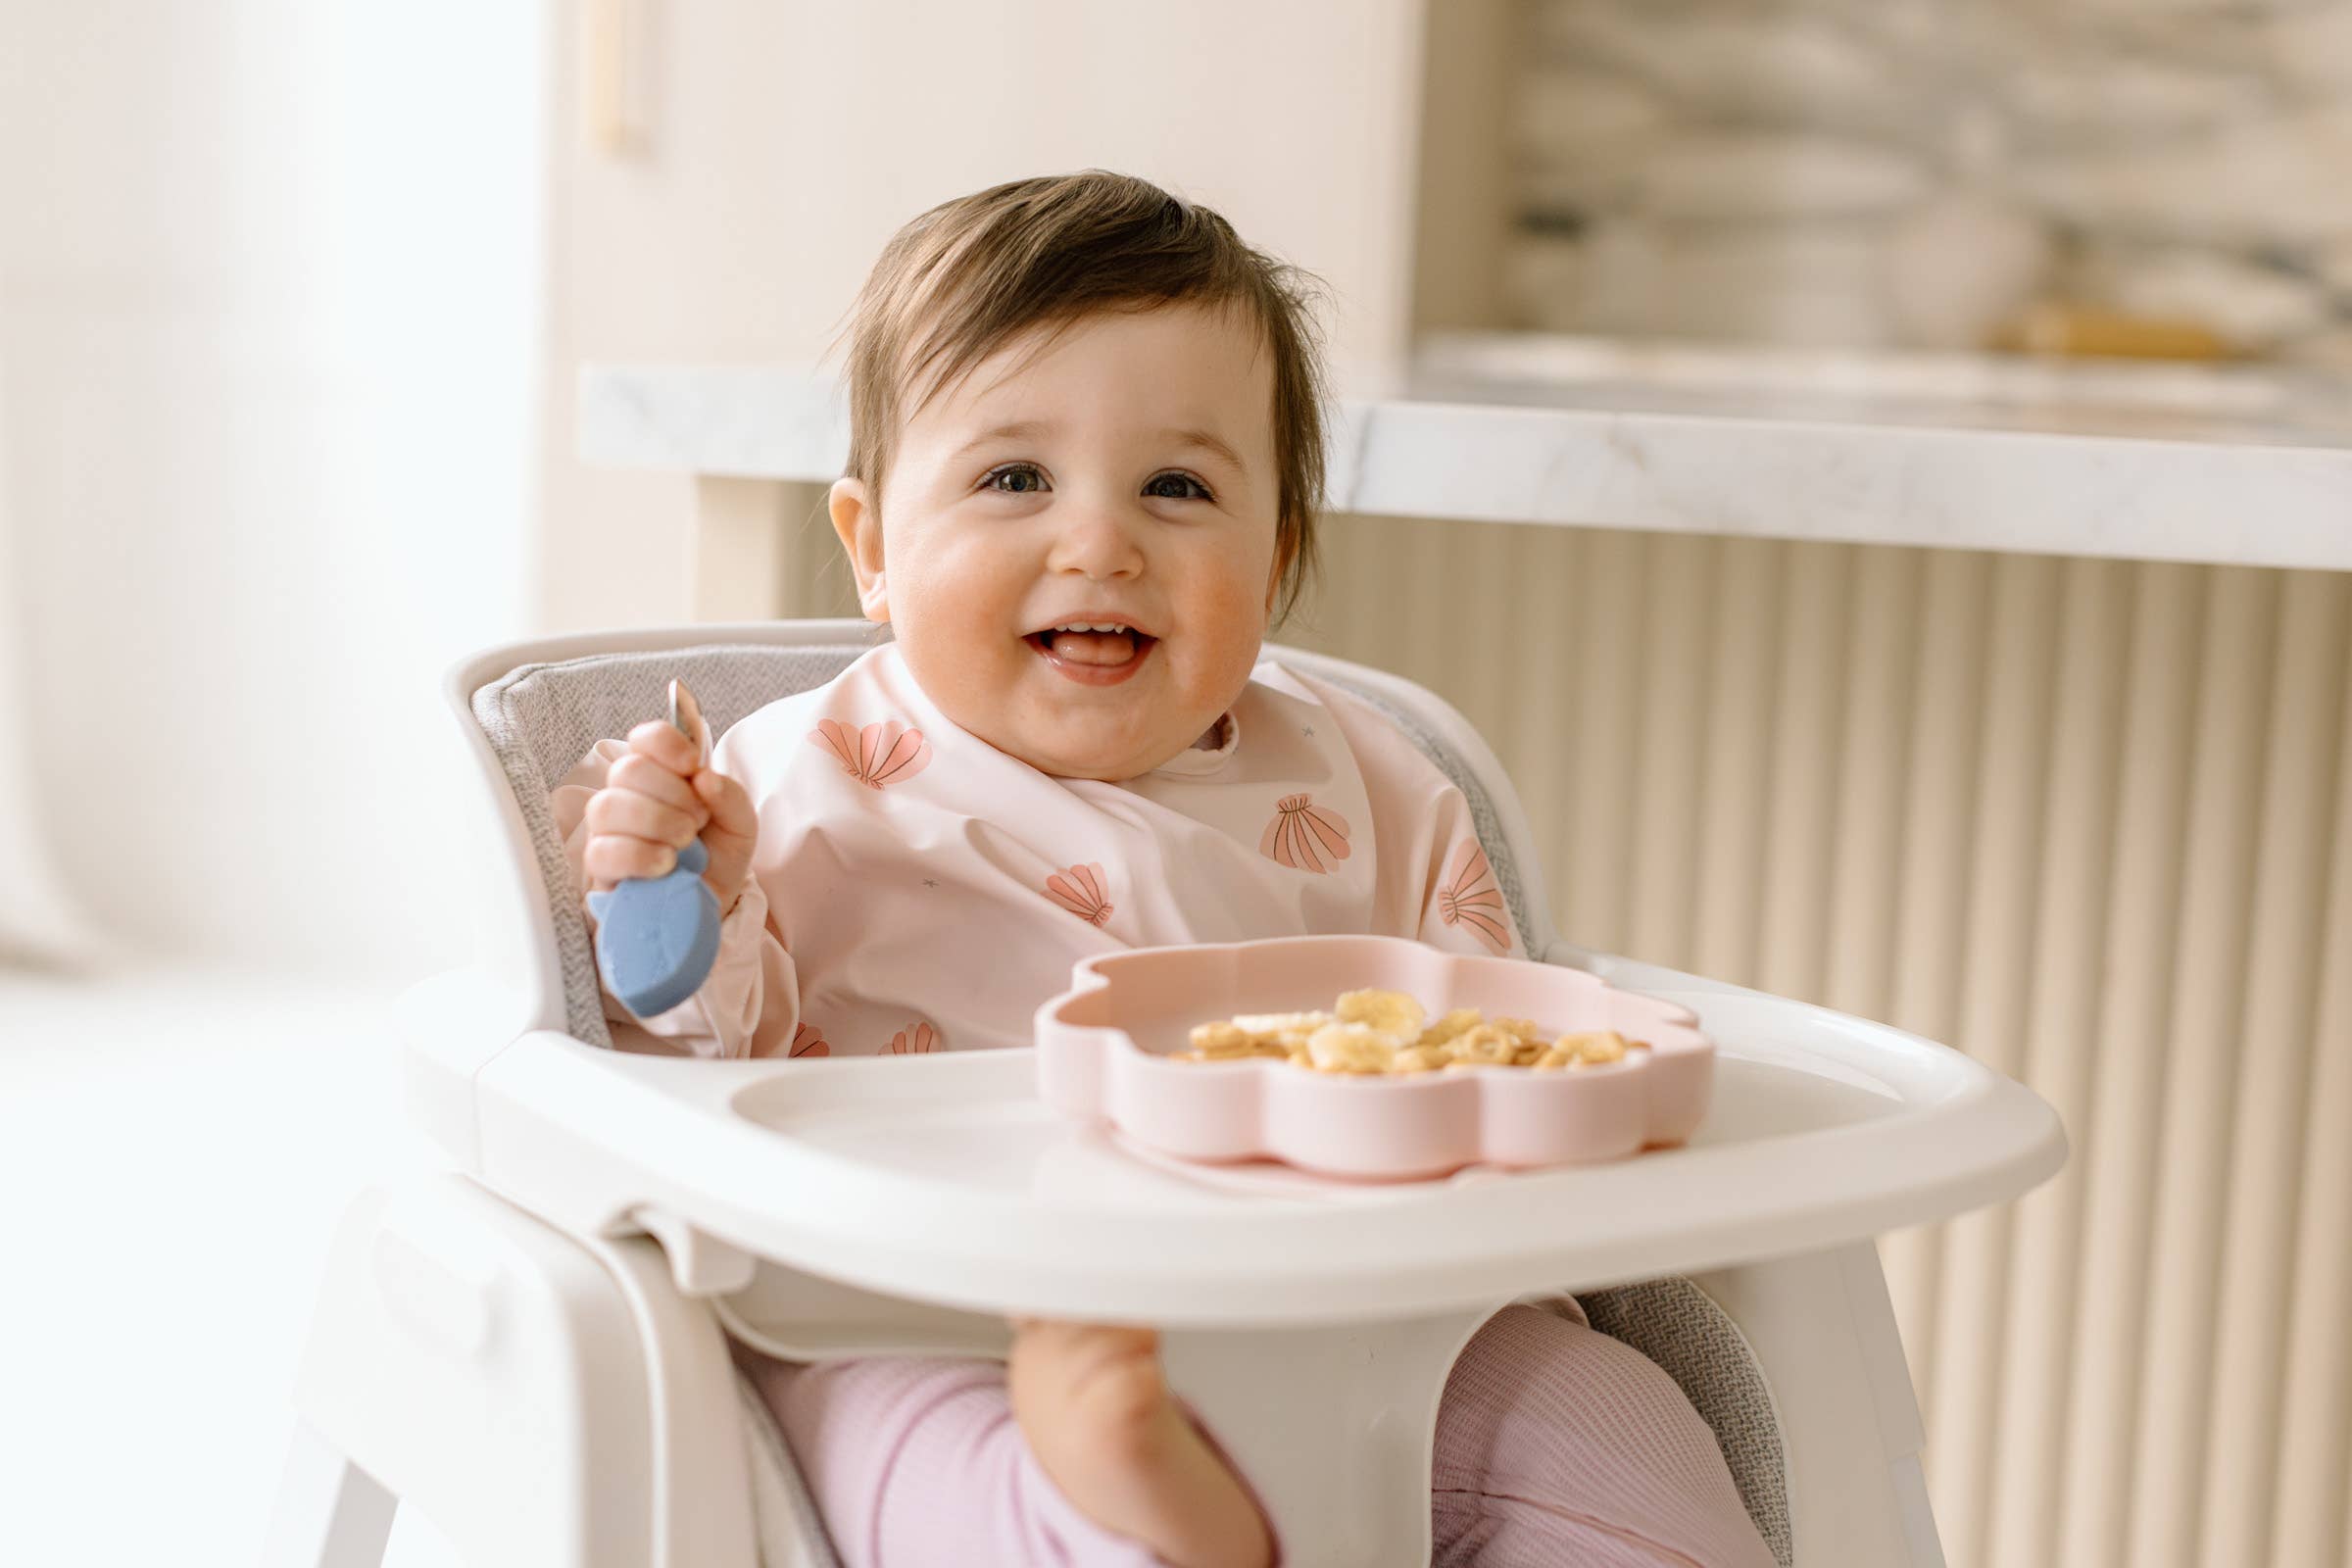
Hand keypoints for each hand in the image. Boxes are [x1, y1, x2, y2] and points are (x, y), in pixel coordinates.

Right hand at [582, 718, 756, 910]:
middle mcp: (628, 796)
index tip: (692, 765)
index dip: (666, 744)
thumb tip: (705, 778)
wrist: (709, 906)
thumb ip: (731, 797)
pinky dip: (638, 854)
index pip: (645, 738)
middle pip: (627, 769)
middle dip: (671, 792)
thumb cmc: (718, 857)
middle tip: (698, 819)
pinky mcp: (601, 868)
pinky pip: (602, 851)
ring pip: (607, 806)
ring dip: (654, 820)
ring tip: (684, 843)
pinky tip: (666, 864)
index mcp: (661, 775)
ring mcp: (609, 831)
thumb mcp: (740, 826)